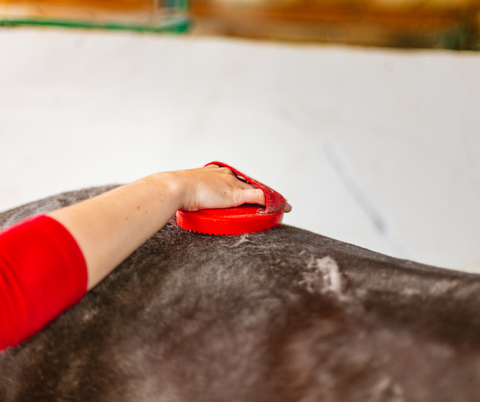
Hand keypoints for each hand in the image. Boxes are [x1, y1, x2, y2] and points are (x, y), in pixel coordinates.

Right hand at [169, 165, 291, 212]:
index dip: (246, 186)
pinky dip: (273, 201)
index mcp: (215, 172)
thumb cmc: (174, 190)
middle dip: (262, 191)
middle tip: (274, 199)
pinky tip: (283, 206)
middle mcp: (227, 175)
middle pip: (250, 182)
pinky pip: (260, 197)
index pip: (236, 178)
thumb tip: (183, 202)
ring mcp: (232, 184)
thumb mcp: (186, 190)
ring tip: (283, 204)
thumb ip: (190, 194)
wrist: (174, 187)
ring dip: (272, 197)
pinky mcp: (236, 194)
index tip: (252, 191)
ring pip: (259, 189)